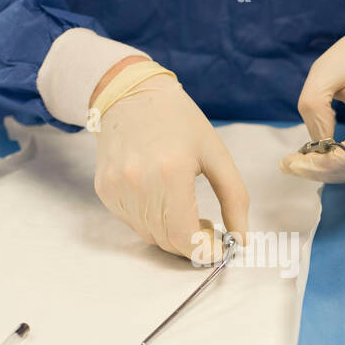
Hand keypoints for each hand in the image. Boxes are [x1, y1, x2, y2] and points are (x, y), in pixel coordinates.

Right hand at [93, 67, 249, 258]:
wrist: (130, 93)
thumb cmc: (178, 120)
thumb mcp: (216, 153)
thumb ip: (234, 198)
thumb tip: (241, 239)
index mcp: (171, 172)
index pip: (185, 237)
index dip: (204, 251)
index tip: (219, 248)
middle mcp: (138, 183)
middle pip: (167, 241)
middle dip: (192, 244)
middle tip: (206, 226)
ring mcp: (117, 187)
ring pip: (149, 235)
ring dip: (172, 234)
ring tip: (185, 210)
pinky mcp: (104, 189)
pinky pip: (132, 222)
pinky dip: (152, 222)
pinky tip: (161, 200)